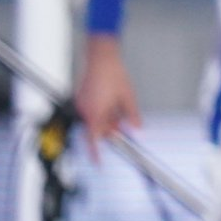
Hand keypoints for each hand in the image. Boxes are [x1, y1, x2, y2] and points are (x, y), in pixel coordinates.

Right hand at [73, 35, 140, 160]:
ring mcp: (83, 104)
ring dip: (108, 118)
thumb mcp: (128, 97)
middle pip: (97, 129)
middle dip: (111, 128)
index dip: (96, 154)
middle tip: (123, 122)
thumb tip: (137, 129)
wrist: (102, 57)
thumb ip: (132, 116)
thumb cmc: (113, 75)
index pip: (94, 140)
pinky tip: (111, 99)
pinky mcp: (82, 98)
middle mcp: (86, 111)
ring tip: (118, 103)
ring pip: (96, 120)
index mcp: (95, 114)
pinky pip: (92, 111)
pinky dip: (103, 110)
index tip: (99, 163)